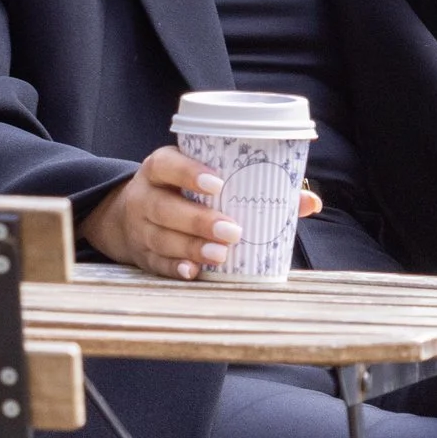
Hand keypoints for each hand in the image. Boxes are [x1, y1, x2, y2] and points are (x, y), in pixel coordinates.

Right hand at [83, 147, 321, 278]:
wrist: (126, 217)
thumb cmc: (185, 194)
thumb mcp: (204, 180)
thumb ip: (254, 187)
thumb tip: (310, 202)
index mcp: (160, 169)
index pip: (167, 165)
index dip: (188, 172)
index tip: (217, 182)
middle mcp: (145, 197)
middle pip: (165, 207)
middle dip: (198, 220)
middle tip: (232, 230)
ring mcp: (140, 229)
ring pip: (161, 238)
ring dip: (191, 247)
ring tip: (220, 255)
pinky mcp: (142, 256)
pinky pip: (157, 264)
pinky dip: (175, 268)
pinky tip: (194, 272)